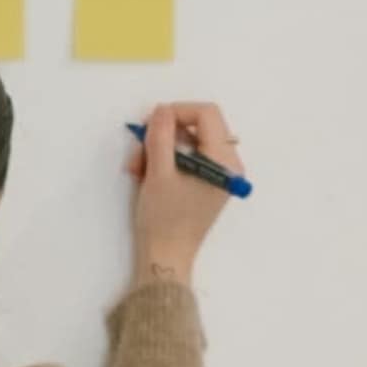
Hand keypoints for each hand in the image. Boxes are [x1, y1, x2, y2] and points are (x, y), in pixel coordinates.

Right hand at [126, 98, 244, 287]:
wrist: (166, 257)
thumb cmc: (164, 218)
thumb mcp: (158, 172)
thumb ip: (161, 135)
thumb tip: (162, 109)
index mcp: (224, 161)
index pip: (207, 114)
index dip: (176, 111)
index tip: (150, 124)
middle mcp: (228, 165)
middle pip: (197, 126)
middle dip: (163, 134)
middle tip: (138, 151)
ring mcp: (218, 174)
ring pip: (188, 142)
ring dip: (159, 149)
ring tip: (137, 168)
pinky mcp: (207, 183)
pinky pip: (187, 158)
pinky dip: (165, 160)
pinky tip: (146, 175)